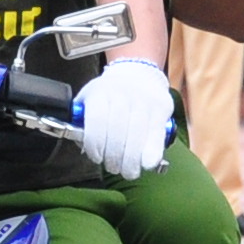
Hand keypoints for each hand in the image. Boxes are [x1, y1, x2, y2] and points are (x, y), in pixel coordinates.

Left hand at [73, 55, 173, 179]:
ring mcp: (144, 101)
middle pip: (116, 135)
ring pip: (136, 139)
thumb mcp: (89, 99)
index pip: (96, 123)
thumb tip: (84, 147)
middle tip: (113, 167)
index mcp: (100, 93)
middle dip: (113, 159)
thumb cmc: (110, 94)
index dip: (94, 146)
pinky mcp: (161, 109)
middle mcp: (122, 95)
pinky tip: (145, 164)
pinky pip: (156, 138)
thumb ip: (82, 122)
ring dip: (130, 162)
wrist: (138, 73)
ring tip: (128, 170)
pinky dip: (150, 155)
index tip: (96, 157)